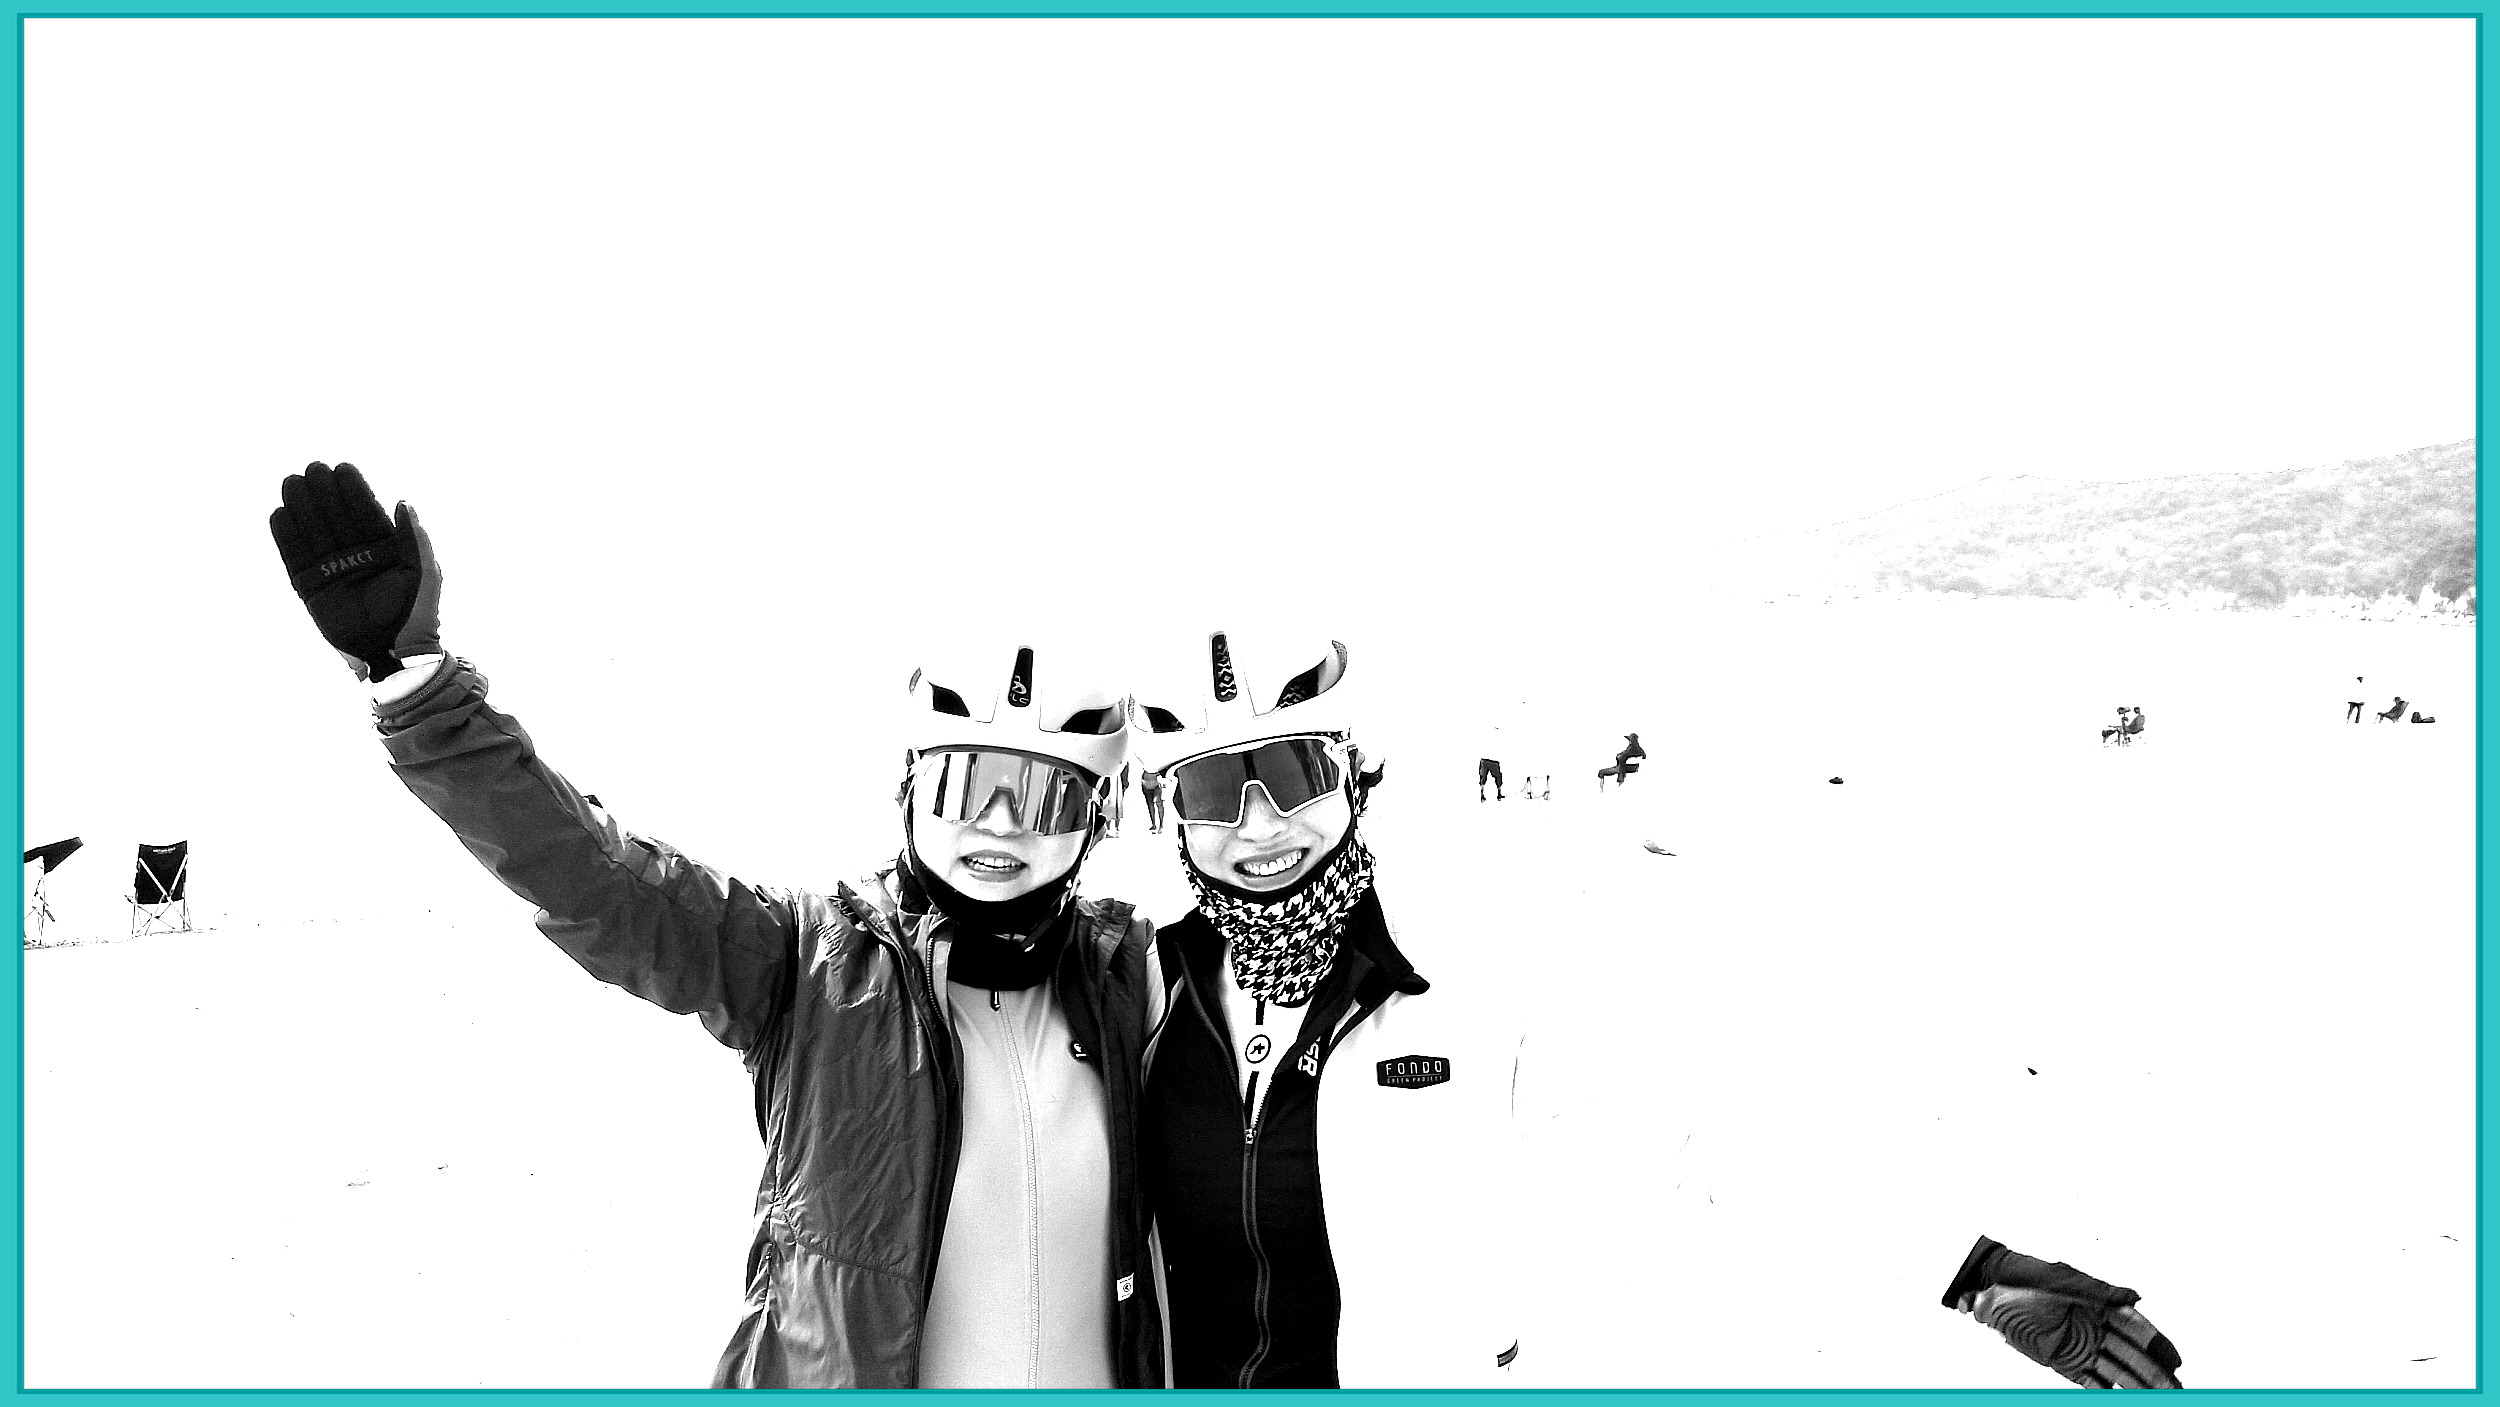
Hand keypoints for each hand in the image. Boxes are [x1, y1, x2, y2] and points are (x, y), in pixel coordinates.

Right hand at [269, 462, 442, 679]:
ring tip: (292, 482)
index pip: (365, 512)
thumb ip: (415, 539)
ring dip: (302, 507)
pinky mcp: (312, 587)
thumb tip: (403, 502)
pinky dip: (287, 537)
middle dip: (324, 492)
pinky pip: (296, 558)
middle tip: (312, 468)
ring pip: (314, 532)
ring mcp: (333, 569)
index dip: (354, 491)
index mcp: (384, 548)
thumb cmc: (417, 613)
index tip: (343, 467)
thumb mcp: (423, 573)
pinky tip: (279, 514)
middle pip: (336, 517)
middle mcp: (356, 554)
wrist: (395, 652)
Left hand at [1945, 1236, 2182, 1388]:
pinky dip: (2106, 1390)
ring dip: (2136, 1386)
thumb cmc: (2027, 1276)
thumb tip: (2136, 1297)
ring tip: (2159, 1397)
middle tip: (2175, 1390)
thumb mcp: (2064, 1279)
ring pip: (2116, 1371)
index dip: (2158, 1345)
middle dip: (2155, 1372)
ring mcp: (2082, 1347)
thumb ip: (2101, 1291)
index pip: (2137, 1329)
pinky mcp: (2065, 1363)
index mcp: (2101, 1305)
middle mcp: (2097, 1328)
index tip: (2176, 1362)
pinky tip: (2121, 1397)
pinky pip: (2091, 1381)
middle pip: (2132, 1355)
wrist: (1990, 1288)